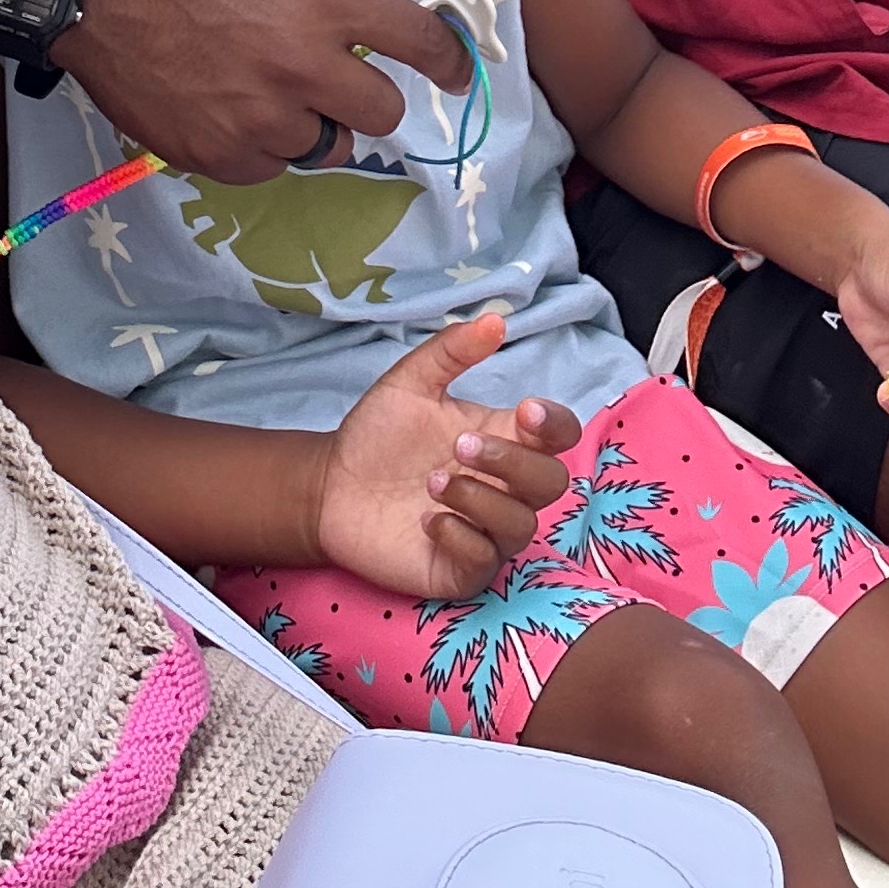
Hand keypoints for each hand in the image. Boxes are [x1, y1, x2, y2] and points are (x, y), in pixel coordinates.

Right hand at [60, 0, 467, 183]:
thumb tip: (368, 35)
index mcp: (326, 4)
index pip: (420, 42)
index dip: (449, 61)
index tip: (455, 72)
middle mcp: (305, 67)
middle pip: (384, 112)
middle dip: (366, 98)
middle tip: (335, 82)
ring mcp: (262, 118)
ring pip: (327, 147)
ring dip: (312, 125)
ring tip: (269, 96)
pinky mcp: (221, 155)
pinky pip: (271, 167)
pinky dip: (261, 146)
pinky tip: (229, 110)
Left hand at [309, 314, 579, 600]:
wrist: (329, 486)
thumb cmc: (376, 435)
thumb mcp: (409, 383)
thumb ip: (451, 351)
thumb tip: (495, 319)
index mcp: (503, 439)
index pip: (560, 436)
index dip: (556, 425)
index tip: (526, 411)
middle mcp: (504, 487)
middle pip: (552, 482)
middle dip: (512, 462)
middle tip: (458, 446)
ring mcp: (486, 530)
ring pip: (521, 524)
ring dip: (481, 499)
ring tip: (431, 482)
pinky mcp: (462, 568)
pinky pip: (486, 561)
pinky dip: (462, 537)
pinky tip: (426, 520)